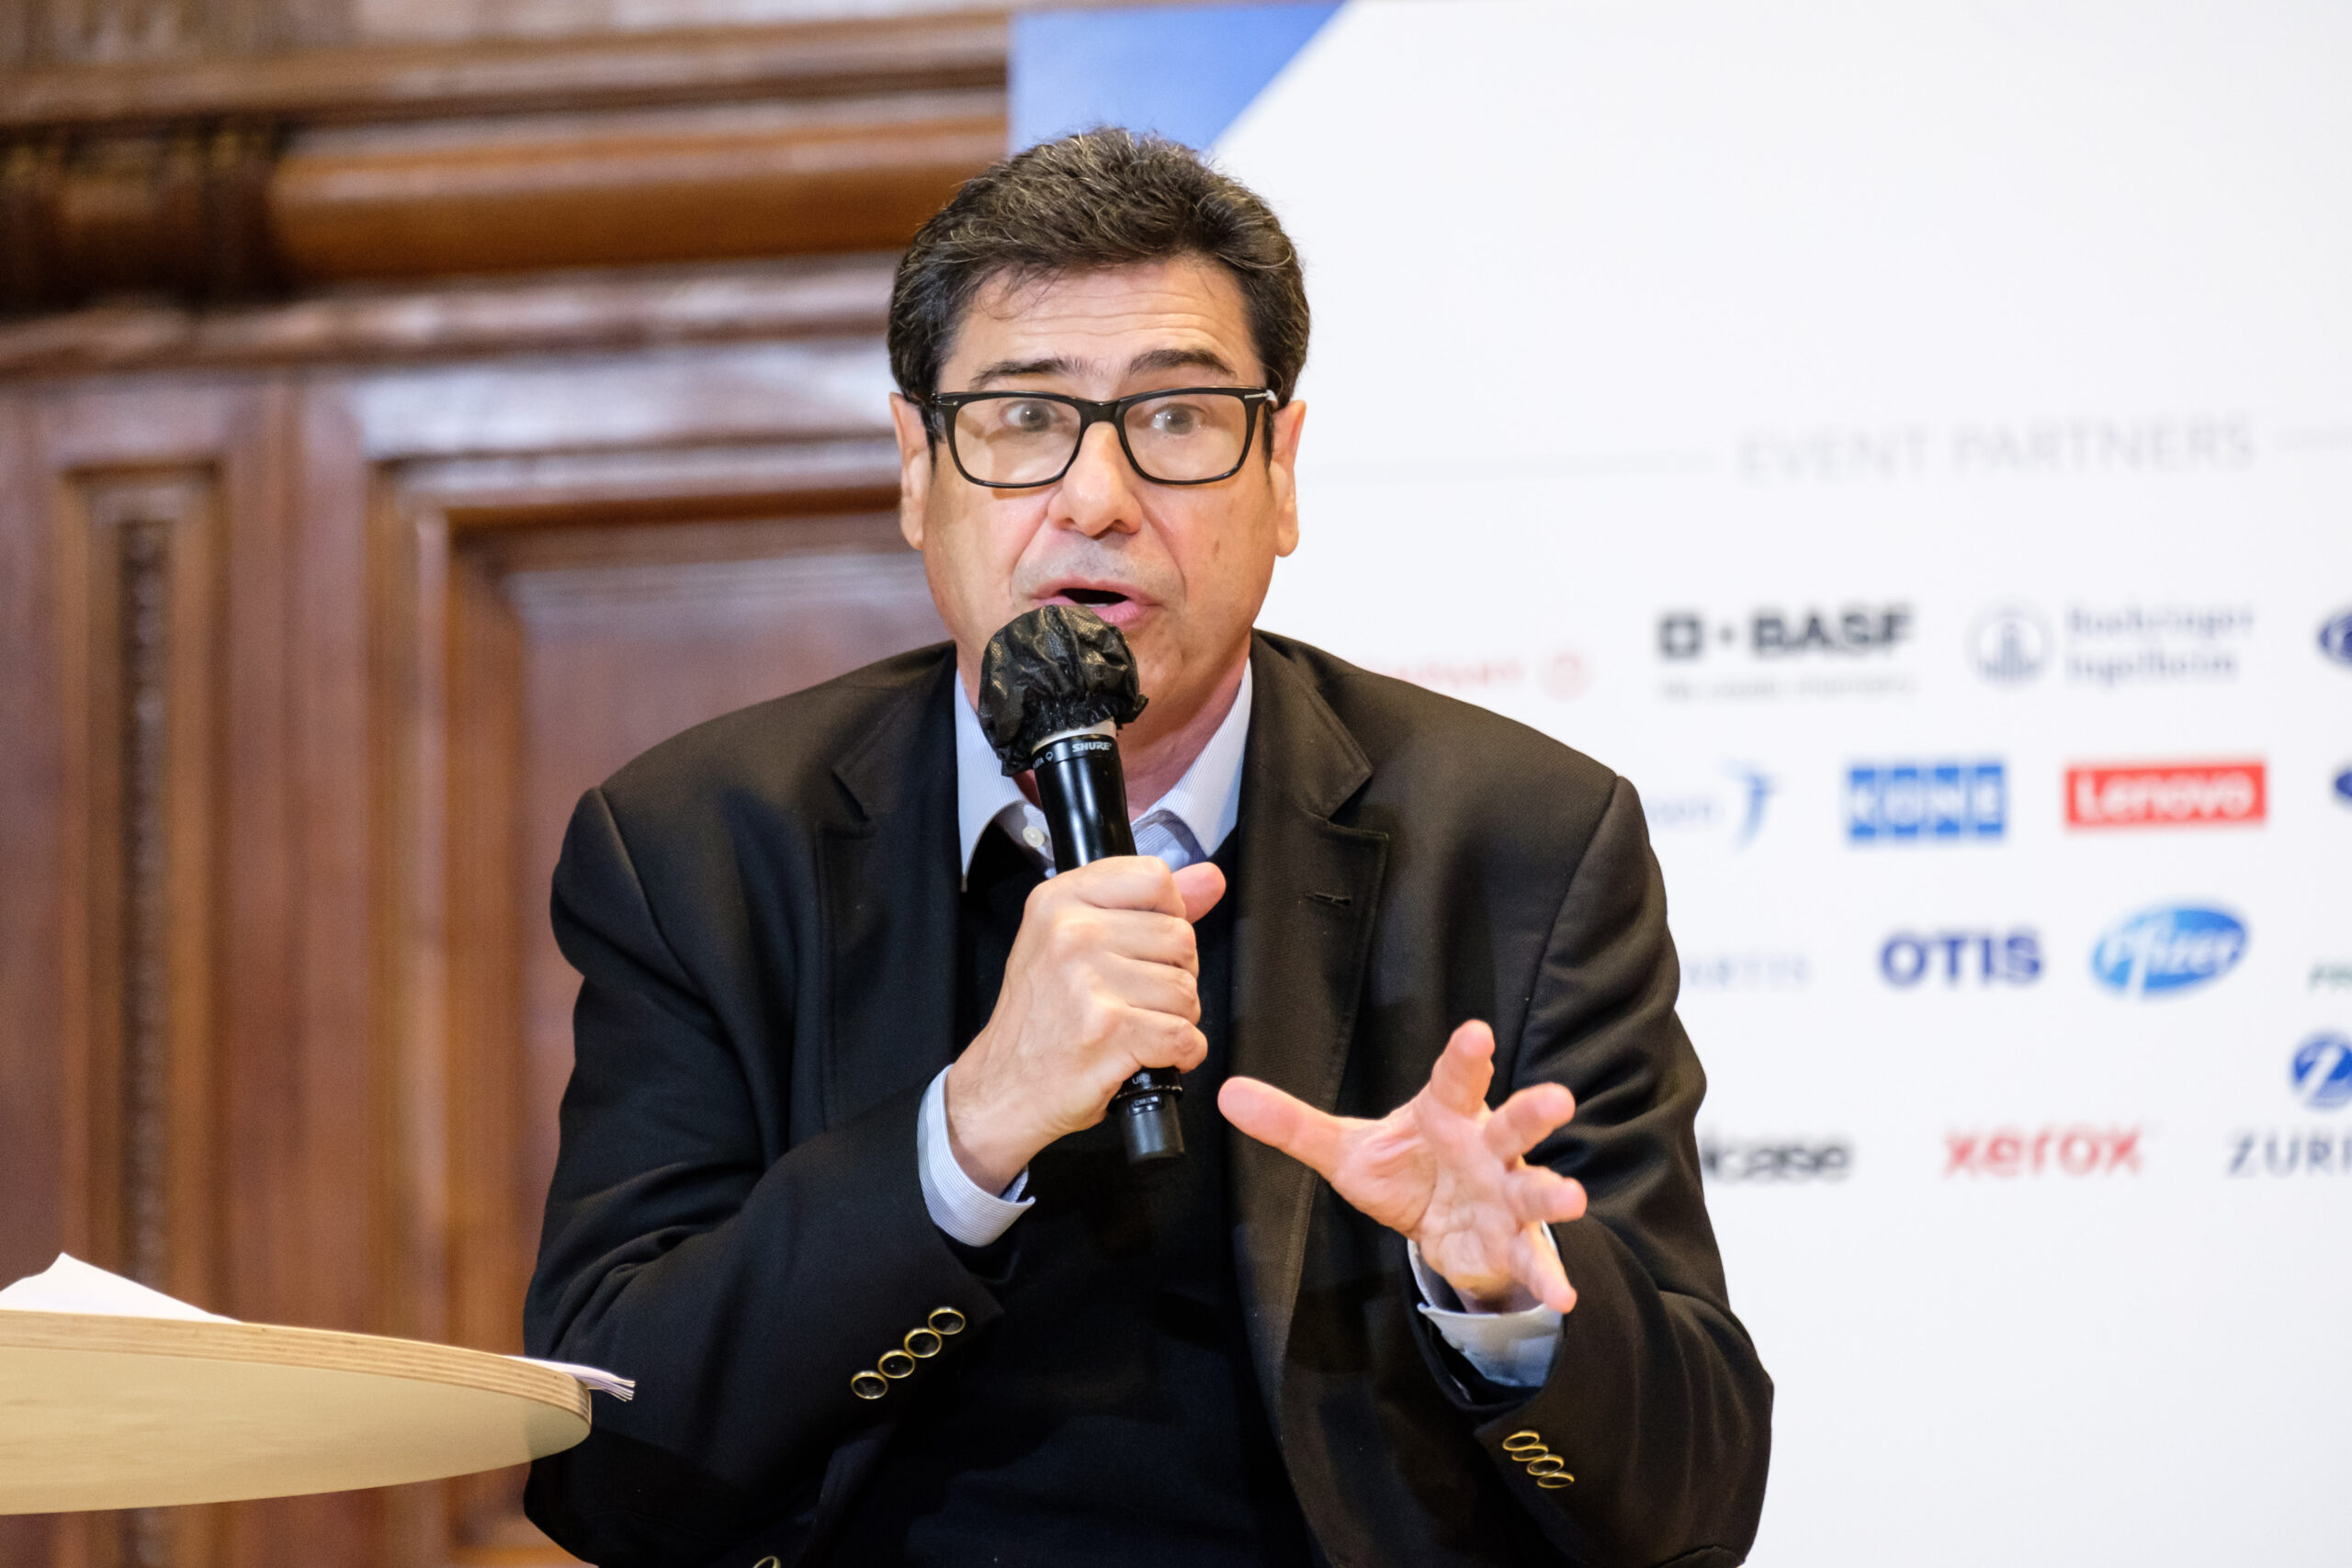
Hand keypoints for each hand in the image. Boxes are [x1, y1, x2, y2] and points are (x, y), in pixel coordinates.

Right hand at [946, 855, 1226, 1192]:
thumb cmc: (1039, 1020)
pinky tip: (1147, 1055)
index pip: (1154, 877)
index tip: (1150, 942)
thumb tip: (1210, 878)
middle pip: (1180, 937)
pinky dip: (1181, 1055)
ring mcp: (1089, 982)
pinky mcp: (1110, 1032)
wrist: (1003, 1087)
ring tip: (1135, 1029)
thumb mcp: (1072, 942)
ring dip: (1176, 1019)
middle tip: (1137, 998)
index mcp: (1059, 902)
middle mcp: (1072, 934)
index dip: (1170, 913)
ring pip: (1186, 990)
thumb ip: (1145, 906)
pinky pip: (1184, 1036)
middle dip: (1174, 975)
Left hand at [1218, 1020, 1585, 1311]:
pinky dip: (1547, 1276)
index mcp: (1445, 1114)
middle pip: (1513, 1124)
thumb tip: (1227, 1093)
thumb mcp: (1345, 1149)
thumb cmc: (1405, 1171)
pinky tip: (1562, 1296)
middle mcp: (1485, 1148)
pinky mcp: (1512, 1242)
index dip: (1465, 1057)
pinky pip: (1532, 1258)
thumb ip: (1291, 1124)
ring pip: (1534, 1187)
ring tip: (1571, 1198)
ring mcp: (1506, 1194)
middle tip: (1556, 1099)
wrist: (1441, 1226)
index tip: (1476, 1032)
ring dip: (1553, 1192)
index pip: (1454, 1080)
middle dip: (1533, 1112)